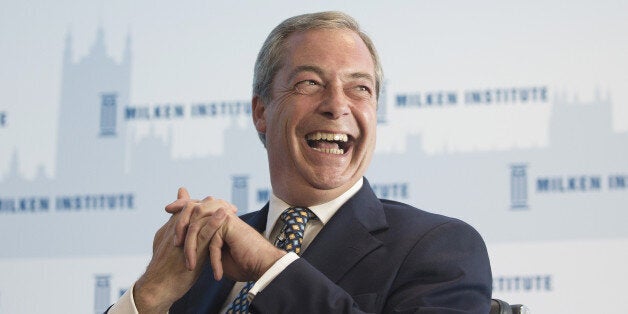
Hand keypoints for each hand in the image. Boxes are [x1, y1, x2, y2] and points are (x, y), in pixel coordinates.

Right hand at [133, 188, 227, 312]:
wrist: (158, 287)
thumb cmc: (164, 269)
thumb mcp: (168, 247)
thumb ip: (174, 234)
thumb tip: (181, 225)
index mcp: (170, 227)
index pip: (187, 207)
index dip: (204, 204)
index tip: (218, 205)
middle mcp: (175, 228)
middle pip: (194, 206)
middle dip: (212, 204)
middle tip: (228, 205)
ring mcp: (182, 237)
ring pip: (198, 216)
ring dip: (215, 209)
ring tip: (230, 207)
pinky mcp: (189, 249)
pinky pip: (203, 233)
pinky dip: (214, 222)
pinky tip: (224, 216)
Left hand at [173, 196, 285, 281]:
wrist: (261, 265)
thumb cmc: (239, 261)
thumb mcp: (213, 251)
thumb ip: (200, 241)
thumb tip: (182, 242)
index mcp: (214, 216)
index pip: (193, 206)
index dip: (181, 207)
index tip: (168, 211)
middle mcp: (219, 212)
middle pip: (192, 210)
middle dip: (179, 222)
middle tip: (174, 243)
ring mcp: (224, 217)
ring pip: (198, 224)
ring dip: (192, 247)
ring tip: (191, 266)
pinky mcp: (229, 224)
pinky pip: (212, 239)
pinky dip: (213, 260)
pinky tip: (216, 274)